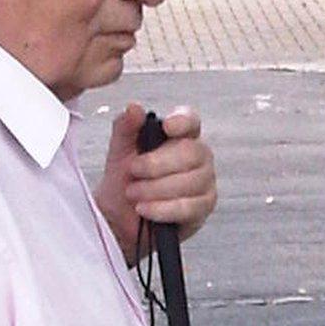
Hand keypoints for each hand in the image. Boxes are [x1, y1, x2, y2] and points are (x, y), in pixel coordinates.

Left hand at [95, 103, 218, 259]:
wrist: (120, 218)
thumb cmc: (125, 181)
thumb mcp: (119, 152)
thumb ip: (125, 128)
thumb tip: (134, 107)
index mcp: (181, 136)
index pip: (191, 121)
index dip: (183, 121)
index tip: (167, 127)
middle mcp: (198, 156)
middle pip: (191, 153)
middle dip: (156, 165)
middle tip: (132, 172)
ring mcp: (205, 182)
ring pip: (190, 181)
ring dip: (155, 189)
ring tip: (134, 194)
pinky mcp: (204, 207)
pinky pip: (188, 207)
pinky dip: (162, 208)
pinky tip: (144, 209)